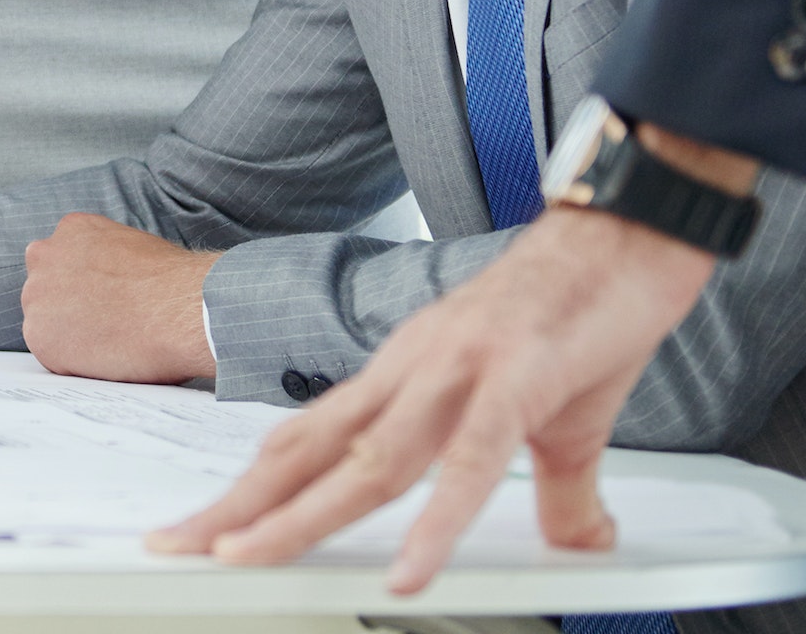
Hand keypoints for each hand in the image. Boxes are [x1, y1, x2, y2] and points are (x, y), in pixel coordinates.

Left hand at [21, 212, 217, 382]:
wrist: (179, 309)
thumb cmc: (169, 282)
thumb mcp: (129, 245)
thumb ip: (100, 257)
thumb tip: (97, 280)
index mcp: (71, 229)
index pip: (58, 260)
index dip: (77, 284)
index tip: (96, 298)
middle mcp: (46, 257)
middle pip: (44, 288)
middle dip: (65, 307)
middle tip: (100, 323)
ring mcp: (38, 296)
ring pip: (44, 322)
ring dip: (67, 334)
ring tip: (108, 340)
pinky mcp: (41, 337)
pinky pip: (51, 354)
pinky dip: (72, 362)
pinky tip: (103, 356)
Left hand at [146, 207, 713, 589]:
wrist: (627, 235)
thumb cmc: (581, 311)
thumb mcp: (555, 421)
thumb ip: (549, 488)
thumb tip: (575, 543)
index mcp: (407, 372)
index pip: (312, 436)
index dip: (253, 484)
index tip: (205, 525)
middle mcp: (415, 368)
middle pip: (313, 449)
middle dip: (244, 505)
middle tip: (179, 544)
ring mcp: (460, 370)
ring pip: (369, 457)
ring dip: (306, 514)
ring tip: (251, 558)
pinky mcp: (518, 377)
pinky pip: (468, 461)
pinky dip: (435, 522)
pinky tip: (410, 571)